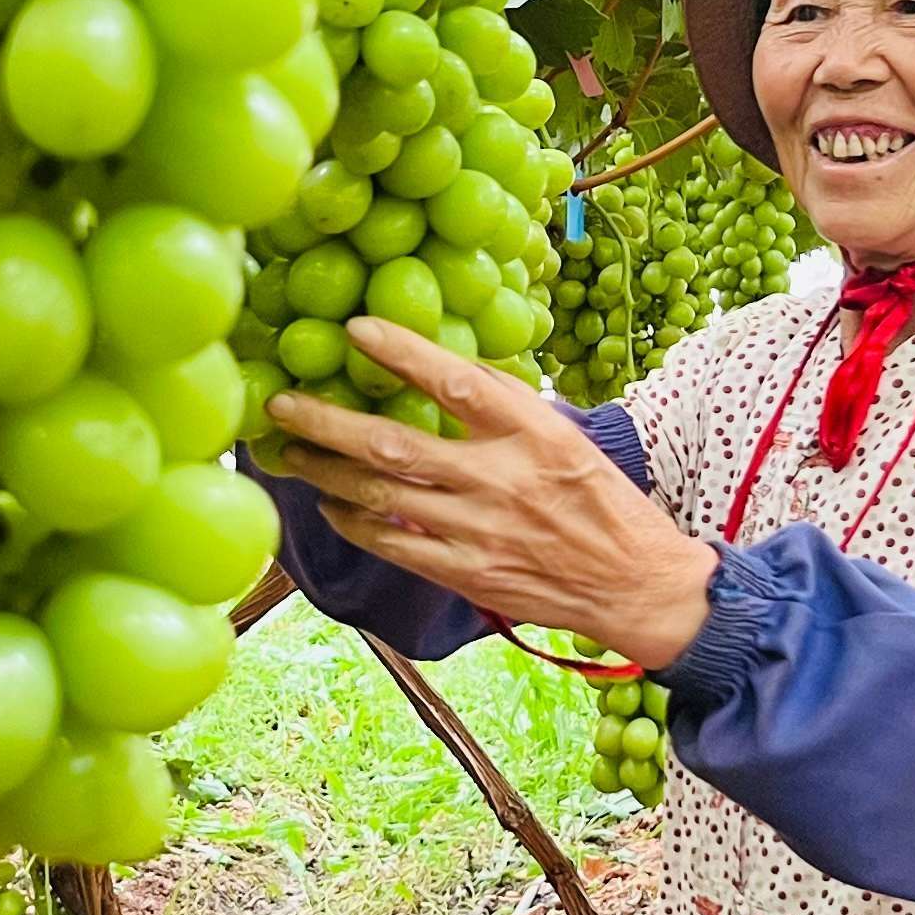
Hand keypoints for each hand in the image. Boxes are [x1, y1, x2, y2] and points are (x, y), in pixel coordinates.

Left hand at [259, 320, 720, 670]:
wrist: (634, 585)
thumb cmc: (599, 502)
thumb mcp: (565, 437)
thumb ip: (505, 405)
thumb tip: (440, 364)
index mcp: (534, 433)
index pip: (458, 382)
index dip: (402, 352)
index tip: (355, 329)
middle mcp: (502, 479)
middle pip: (394, 445)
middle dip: (326, 424)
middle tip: (280, 406)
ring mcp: (479, 531)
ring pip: (380, 497)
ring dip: (325, 474)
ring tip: (289, 454)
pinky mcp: (467, 574)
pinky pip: (393, 545)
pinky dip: (354, 523)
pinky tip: (331, 506)